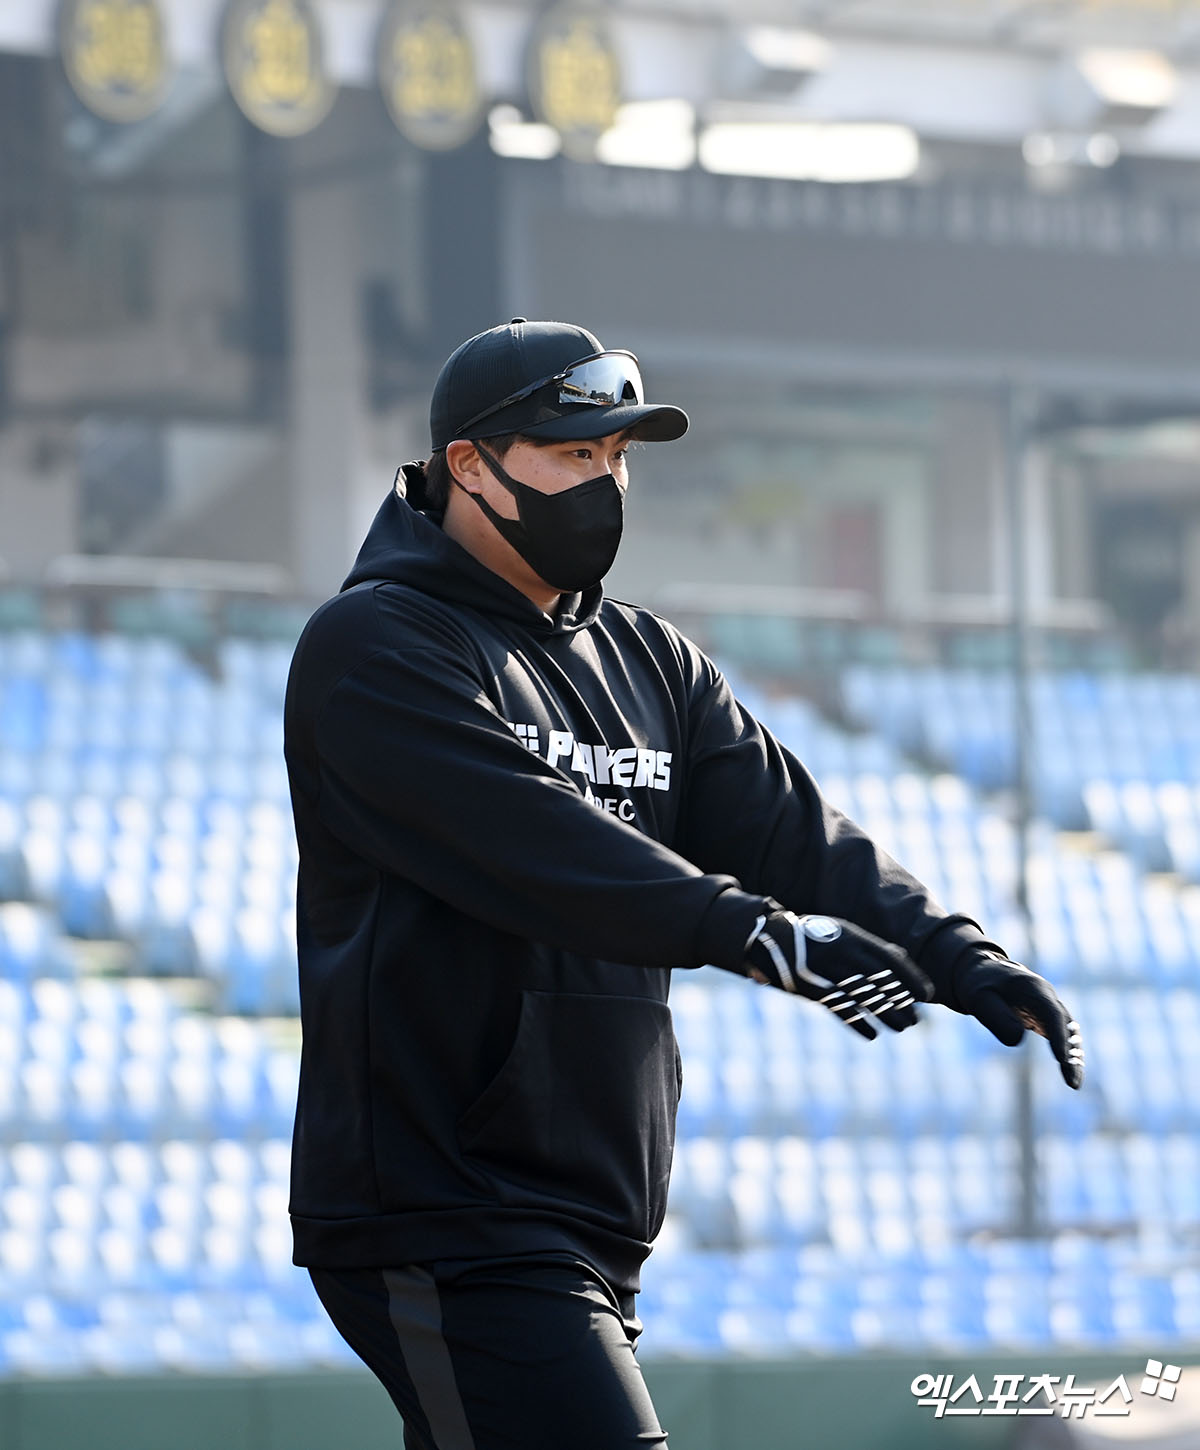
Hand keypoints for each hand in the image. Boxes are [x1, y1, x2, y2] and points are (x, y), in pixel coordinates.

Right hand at [743, 907, 932, 1038]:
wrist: (771, 938)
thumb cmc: (814, 936)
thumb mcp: (843, 932)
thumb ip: (870, 946)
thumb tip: (901, 956)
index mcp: (853, 937)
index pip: (891, 959)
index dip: (912, 978)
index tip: (927, 995)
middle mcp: (843, 953)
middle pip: (881, 982)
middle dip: (901, 1002)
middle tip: (915, 1018)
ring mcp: (828, 972)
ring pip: (866, 998)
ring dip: (887, 1015)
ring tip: (901, 1027)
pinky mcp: (813, 989)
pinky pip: (841, 1009)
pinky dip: (858, 1024)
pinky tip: (872, 1034)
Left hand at [955, 953, 1084, 1088]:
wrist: (983, 973)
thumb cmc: (979, 986)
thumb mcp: (979, 999)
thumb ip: (996, 1017)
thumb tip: (1017, 1041)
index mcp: (1032, 988)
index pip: (1052, 1014)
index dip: (1059, 1037)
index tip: (1062, 1060)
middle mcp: (1047, 996)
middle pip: (1065, 1026)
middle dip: (1070, 1053)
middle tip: (1072, 1083)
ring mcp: (1049, 1006)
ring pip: (1067, 1032)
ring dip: (1072, 1057)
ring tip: (1074, 1083)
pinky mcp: (1046, 1017)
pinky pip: (1061, 1036)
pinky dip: (1067, 1053)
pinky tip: (1070, 1072)